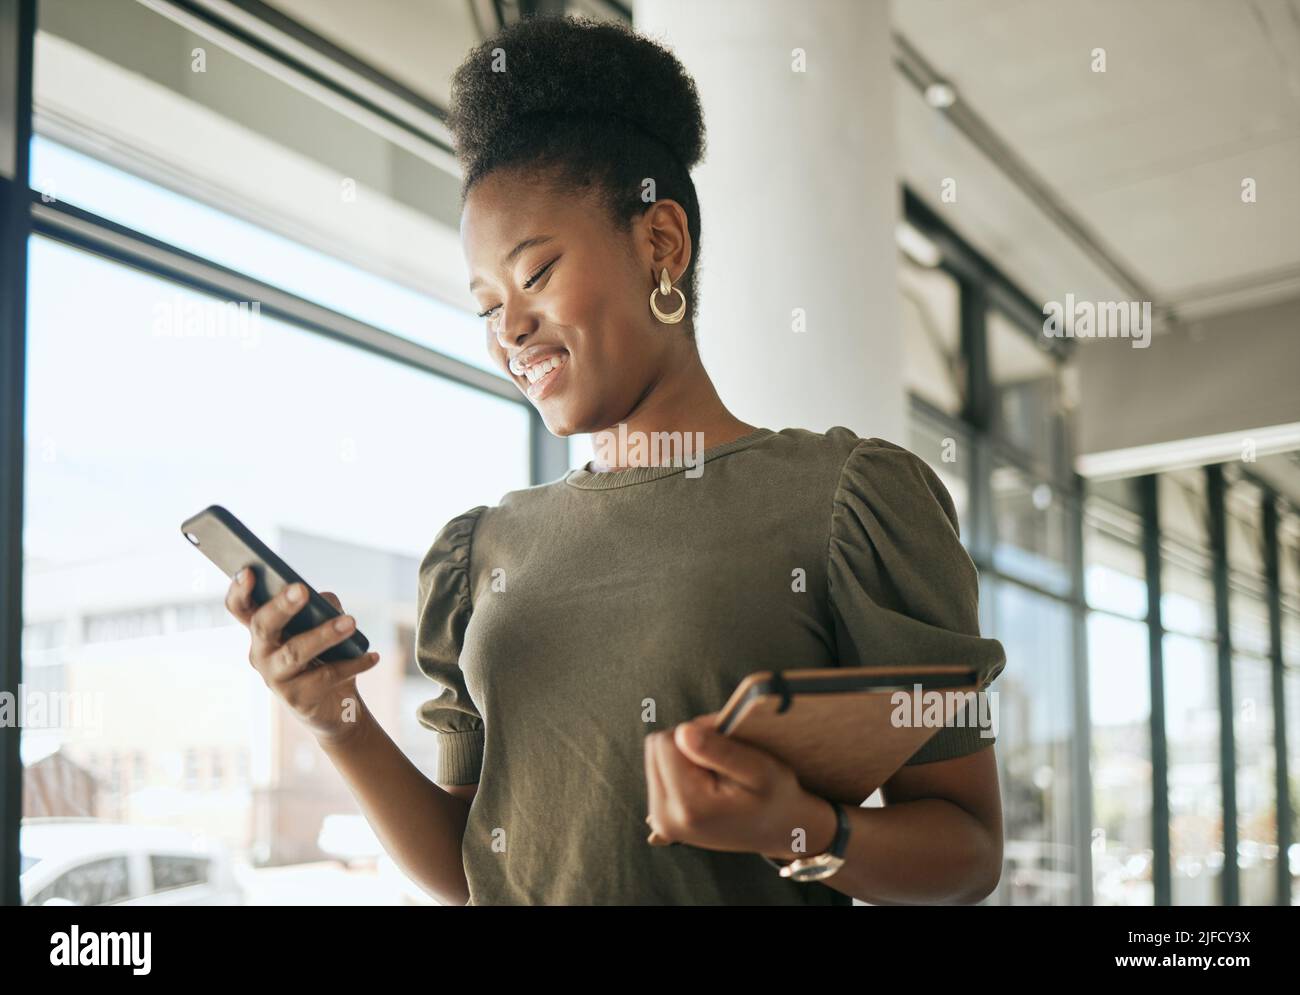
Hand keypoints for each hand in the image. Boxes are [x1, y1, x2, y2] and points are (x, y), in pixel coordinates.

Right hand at [225, 569, 379, 743]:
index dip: (238, 590)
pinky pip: (326, 676)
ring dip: (324, 635)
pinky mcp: (297, 698)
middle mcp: (261, 652)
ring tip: (350, 622)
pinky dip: (354, 664)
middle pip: (263, 626)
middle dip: (282, 606)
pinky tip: (373, 656)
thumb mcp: (321, 626)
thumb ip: (320, 608)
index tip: (247, 571)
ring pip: (295, 652)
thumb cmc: (324, 655)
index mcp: (262, 630)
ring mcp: (275, 678)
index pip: (240, 607)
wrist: (335, 705)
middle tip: (301, 589)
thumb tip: (325, 601)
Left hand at [643, 713, 834, 859]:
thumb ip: (719, 751)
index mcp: (689, 806)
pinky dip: (682, 768)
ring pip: (656, 755)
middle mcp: (665, 817)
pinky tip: (706, 783)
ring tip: (716, 773)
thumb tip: (681, 732)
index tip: (725, 747)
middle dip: (688, 742)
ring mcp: (660, 820)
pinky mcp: (659, 817)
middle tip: (723, 760)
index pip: (667, 742)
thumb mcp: (759, 769)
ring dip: (685, 754)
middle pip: (657, 747)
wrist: (776, 829)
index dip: (698, 733)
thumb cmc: (774, 796)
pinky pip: (659, 769)